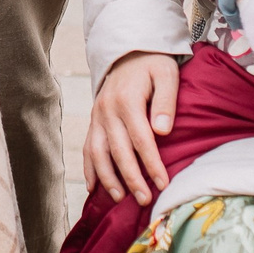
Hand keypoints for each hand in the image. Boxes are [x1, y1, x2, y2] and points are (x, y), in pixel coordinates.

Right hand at [85, 51, 178, 205]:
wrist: (128, 52)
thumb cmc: (153, 65)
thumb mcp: (166, 74)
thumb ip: (165, 101)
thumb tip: (162, 131)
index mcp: (127, 99)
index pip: (140, 139)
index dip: (152, 163)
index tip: (163, 183)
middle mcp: (107, 109)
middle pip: (118, 150)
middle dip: (131, 178)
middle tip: (145, 200)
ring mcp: (97, 116)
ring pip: (97, 152)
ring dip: (107, 177)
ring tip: (120, 198)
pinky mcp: (93, 121)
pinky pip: (87, 147)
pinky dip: (88, 168)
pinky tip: (93, 187)